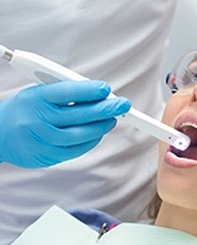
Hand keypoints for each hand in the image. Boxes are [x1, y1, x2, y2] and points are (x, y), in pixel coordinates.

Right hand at [0, 80, 130, 167]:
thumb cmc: (25, 109)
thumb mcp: (39, 93)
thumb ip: (65, 93)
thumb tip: (98, 94)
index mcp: (36, 98)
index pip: (67, 92)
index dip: (89, 90)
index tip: (106, 89)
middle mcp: (38, 119)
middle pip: (79, 114)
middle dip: (106, 109)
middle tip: (123, 104)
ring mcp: (42, 139)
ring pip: (80, 134)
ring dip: (101, 127)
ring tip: (113, 119)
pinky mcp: (47, 155)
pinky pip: (76, 150)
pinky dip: (91, 141)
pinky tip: (99, 133)